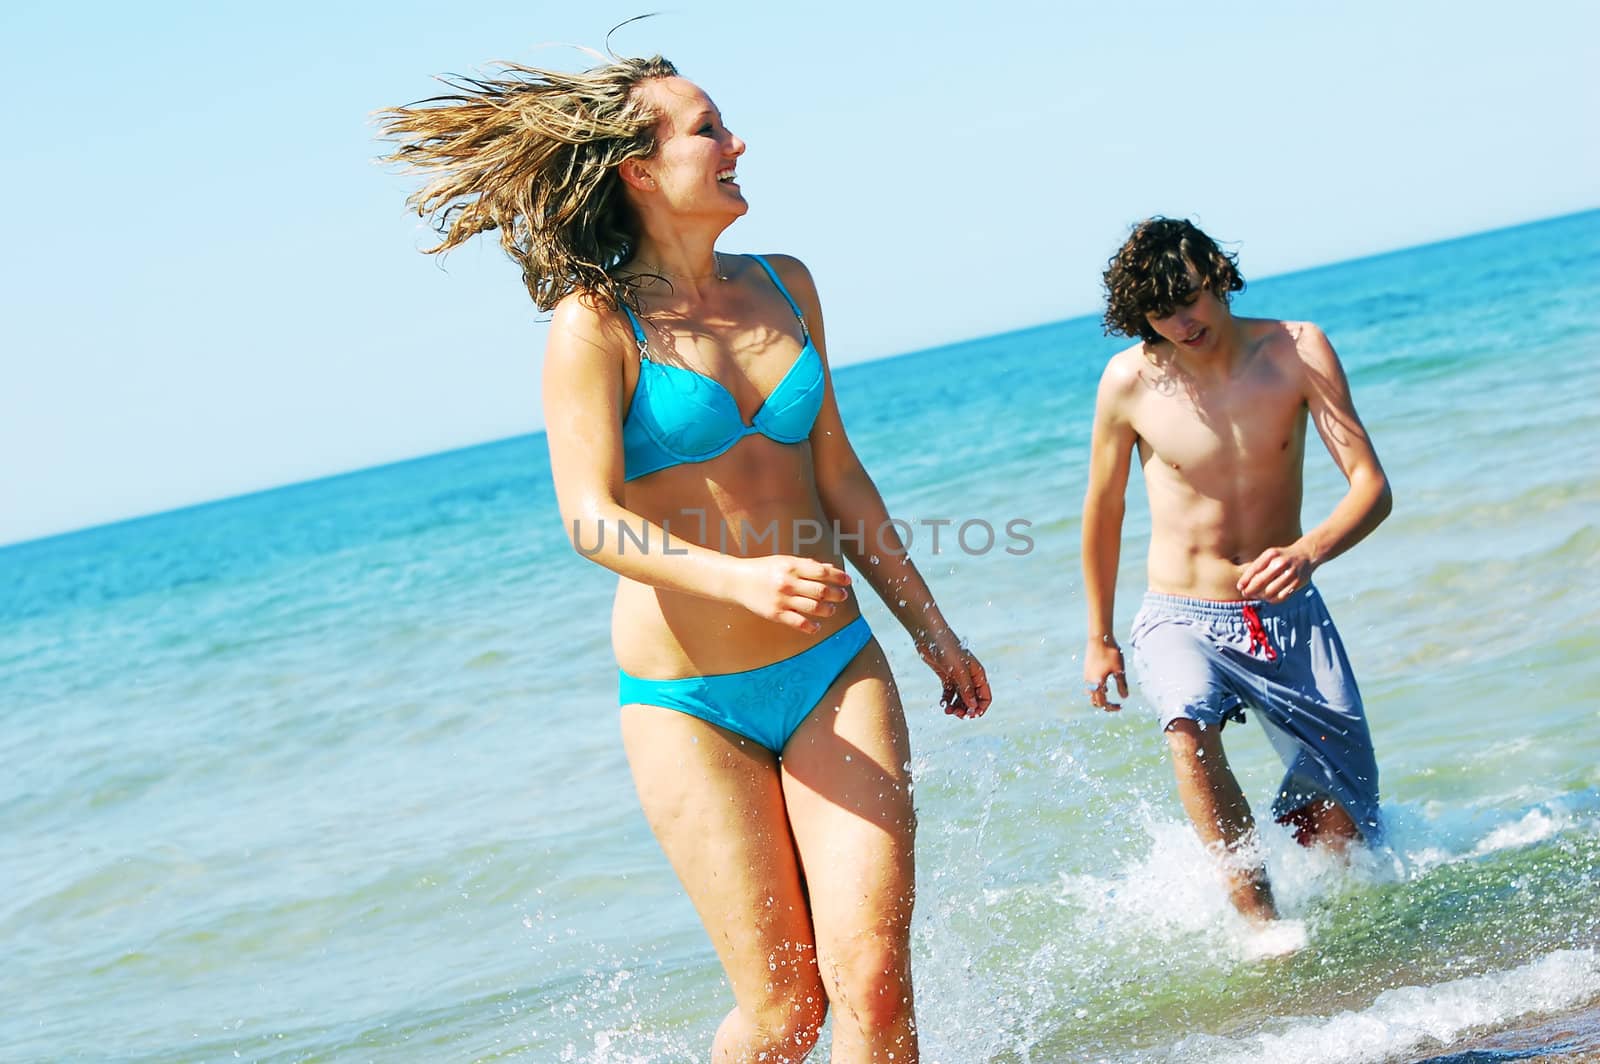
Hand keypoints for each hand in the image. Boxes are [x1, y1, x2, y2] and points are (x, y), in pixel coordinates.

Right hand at [729, 555, 851, 632]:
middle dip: (836, 594)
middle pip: (821, 590)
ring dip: (827, 610)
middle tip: (842, 596)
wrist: (737, 580)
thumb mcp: (785, 561)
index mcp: (791, 566)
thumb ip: (807, 565)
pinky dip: (811, 626)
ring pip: (813, 607)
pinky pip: (799, 623)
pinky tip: (817, 626)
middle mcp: (788, 582)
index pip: (822, 572)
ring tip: (831, 609)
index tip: (847, 581)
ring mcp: (782, 599)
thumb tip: (831, 568)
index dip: (838, 577)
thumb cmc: (764, 569)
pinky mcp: (776, 614)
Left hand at [914, 628, 990, 719]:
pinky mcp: (946, 676)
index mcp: (978, 674)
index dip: (980, 708)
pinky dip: (947, 700)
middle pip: (973, 700)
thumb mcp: (958, 671)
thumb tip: (973, 707)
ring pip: (961, 698)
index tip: (970, 715)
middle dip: (966, 709)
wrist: (929, 635)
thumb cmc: (946, 649)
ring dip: (956, 707)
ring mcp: (957, 677)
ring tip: (947, 711)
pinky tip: (942, 704)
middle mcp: (969, 676)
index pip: (985, 696)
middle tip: (956, 714)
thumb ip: (966, 689)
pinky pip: (949, 693)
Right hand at [1084, 636, 1126, 710]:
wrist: (1100, 638)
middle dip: (1105, 705)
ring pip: (1091, 693)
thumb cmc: (1111, 653)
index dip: (1111, 707)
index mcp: (1097, 683)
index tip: (1120, 706)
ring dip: (1099, 697)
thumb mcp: (1119, 670)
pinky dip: (1096, 689)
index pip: (1102, 703)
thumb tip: (1124, 697)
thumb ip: (1122, 685)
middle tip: (1115, 704)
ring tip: (1109, 693)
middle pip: (1094, 701)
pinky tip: (1105, 683)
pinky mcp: (1087, 670)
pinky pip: (1090, 685)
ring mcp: (1087, 676)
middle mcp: (1089, 682)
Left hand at [1236, 542, 1314, 601]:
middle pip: (1261, 582)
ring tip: (1256, 596)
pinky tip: (1268, 598)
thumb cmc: (1281, 557)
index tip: (1240, 587)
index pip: (1254, 569)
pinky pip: (1281, 597)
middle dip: (1250, 590)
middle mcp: (1281, 563)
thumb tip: (1242, 585)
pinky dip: (1272, 600)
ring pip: (1270, 591)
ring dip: (1260, 596)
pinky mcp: (1297, 583)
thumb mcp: (1269, 555)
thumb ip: (1257, 567)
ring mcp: (1290, 573)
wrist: (1305, 555)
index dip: (1245, 581)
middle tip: (1246, 593)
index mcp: (1271, 554)